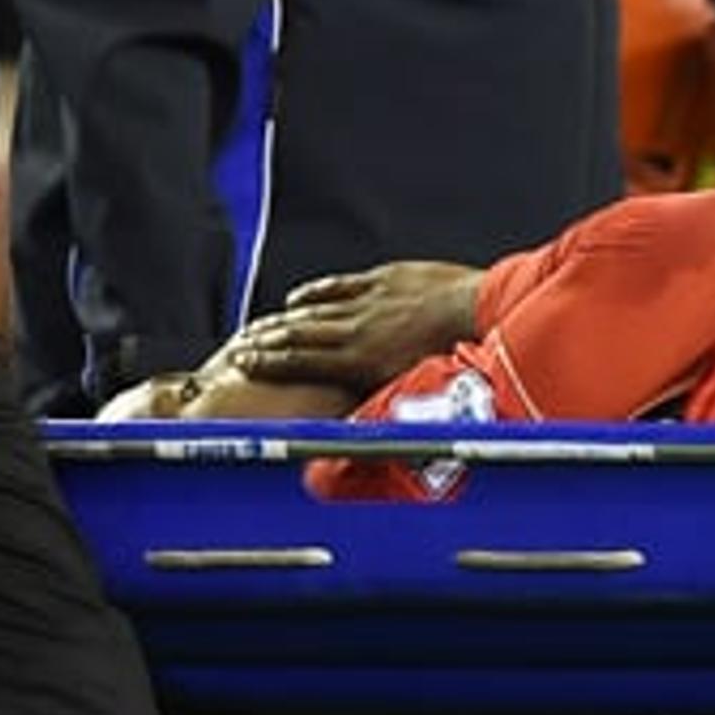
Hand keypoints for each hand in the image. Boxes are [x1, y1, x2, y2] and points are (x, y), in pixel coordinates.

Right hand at [232, 260, 485, 388]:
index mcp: (360, 359)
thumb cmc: (454, 352)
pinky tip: (298, 298)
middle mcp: (357, 329)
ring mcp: (368, 301)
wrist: (477, 309)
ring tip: (260, 328)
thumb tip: (351, 435)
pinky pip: (339, 285)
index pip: (301, 362)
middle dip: (264, 343)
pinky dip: (314, 293)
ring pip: (314, 311)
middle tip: (237, 347)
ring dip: (282, 320)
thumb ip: (376, 409)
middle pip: (299, 336)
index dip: (268, 364)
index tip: (240, 365)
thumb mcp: (411, 388)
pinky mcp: (383, 279)